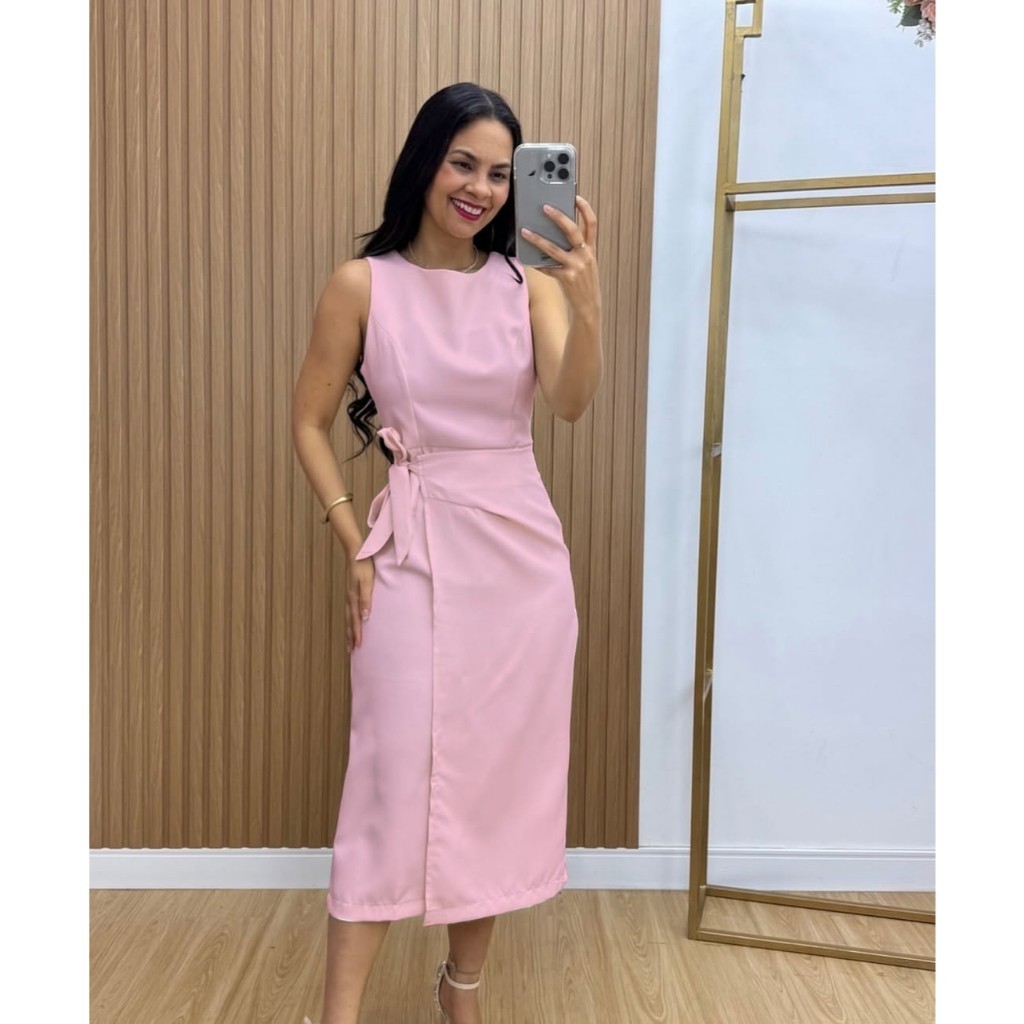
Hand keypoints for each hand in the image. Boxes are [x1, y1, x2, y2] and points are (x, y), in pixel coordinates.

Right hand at [346, 556, 374, 651]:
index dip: (356, 634)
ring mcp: (349, 595)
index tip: (358, 646)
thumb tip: (365, 617)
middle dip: (349, 636)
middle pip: (348, 622)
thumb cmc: (363, 566)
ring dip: (348, 630)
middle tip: (350, 650)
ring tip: (349, 641)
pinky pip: (349, 610)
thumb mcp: (367, 582)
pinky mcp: (351, 592)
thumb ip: (366, 599)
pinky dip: (349, 620)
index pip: (355, 620)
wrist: (355, 553)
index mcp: (354, 598)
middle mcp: (349, 599)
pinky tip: (351, 621)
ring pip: (347, 617)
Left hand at [521, 196, 600, 316]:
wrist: (590, 306)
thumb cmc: (584, 282)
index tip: (576, 196)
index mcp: (591, 249)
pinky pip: (548, 268)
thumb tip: (553, 234)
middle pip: (572, 231)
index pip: (592, 224)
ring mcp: (576, 267)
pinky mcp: (567, 279)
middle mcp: (585, 256)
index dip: (585, 208)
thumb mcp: (586, 263)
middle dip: (558, 217)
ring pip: (554, 249)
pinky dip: (538, 264)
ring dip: (538, 239)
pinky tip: (529, 260)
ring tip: (525, 231)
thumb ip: (575, 249)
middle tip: (545, 207)